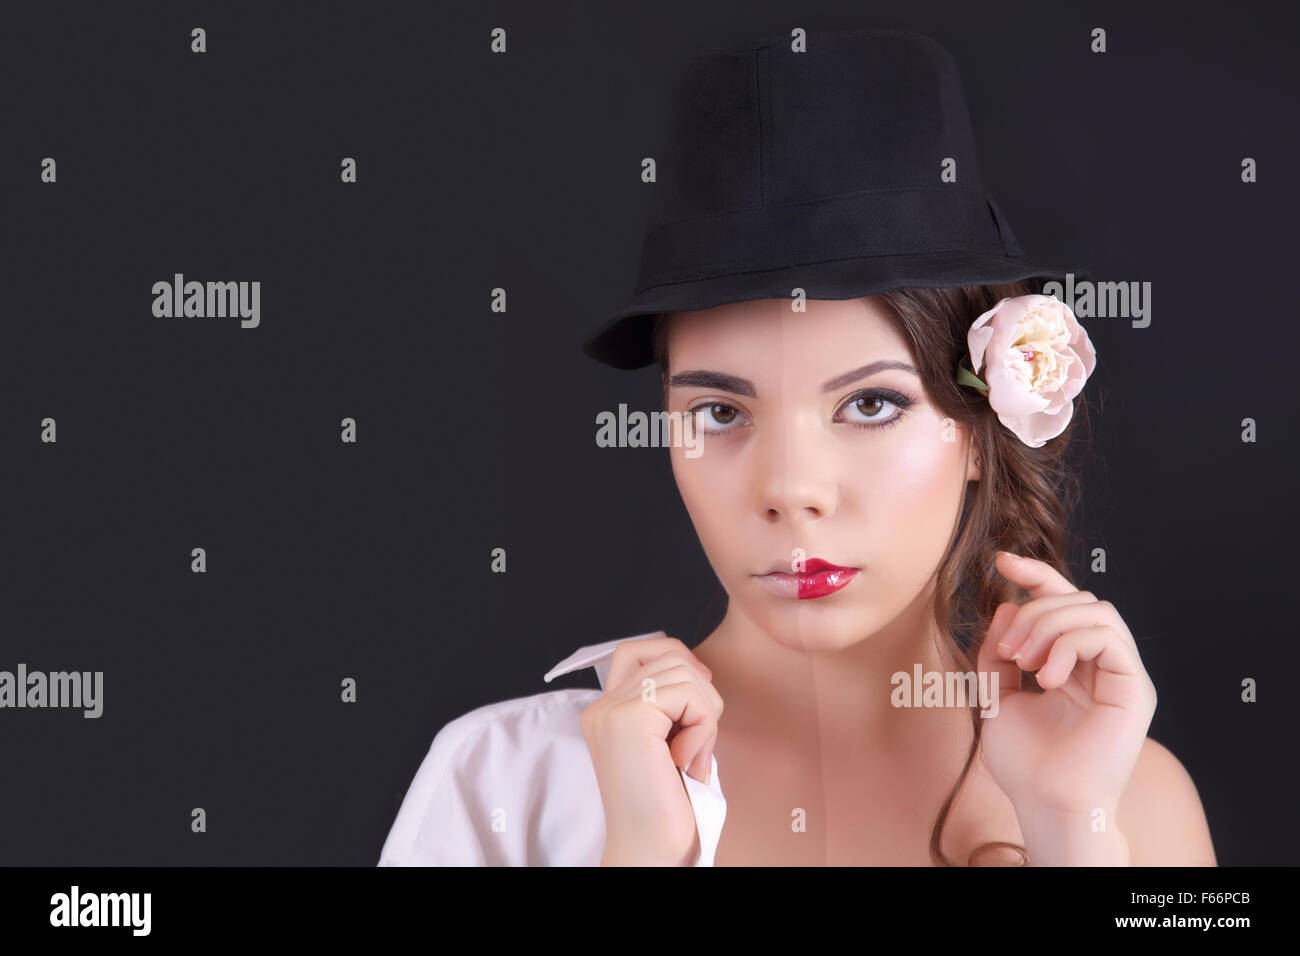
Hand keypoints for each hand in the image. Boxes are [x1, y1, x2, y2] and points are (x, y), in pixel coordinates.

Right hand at [579, 636, 723, 865]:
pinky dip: (704, 726)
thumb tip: (699, 668)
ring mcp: (611, 711)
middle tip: (697, 746)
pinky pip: (689, 694)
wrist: (652, 850)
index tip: (697, 704)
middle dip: (701, 696)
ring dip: (706, 714)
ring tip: (692, 757)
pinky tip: (688, 761)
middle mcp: (601, 707)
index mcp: (605, 711)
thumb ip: (672, 702)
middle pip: (668, 656)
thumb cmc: (668, 806)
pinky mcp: (630, 719)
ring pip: (683, 671)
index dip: (676, 659)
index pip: (637, 649)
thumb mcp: (669, 740)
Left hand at [975, 552, 1156, 834]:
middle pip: (1075, 598)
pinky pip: (1108, 635)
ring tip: (1025, 664)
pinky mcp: (1135, 687)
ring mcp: (1121, 673)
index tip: (1001, 561)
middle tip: (1009, 651)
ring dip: (1049, 625)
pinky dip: (1070, 644)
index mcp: (1070, 661)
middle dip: (1033, 611)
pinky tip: (1047, 676)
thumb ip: (998, 650)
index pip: (1060, 600)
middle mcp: (1100, 662)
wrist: (1046, 803)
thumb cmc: (1024, 761)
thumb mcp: (993, 694)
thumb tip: (1007, 603)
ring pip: (1093, 608)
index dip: (1035, 574)